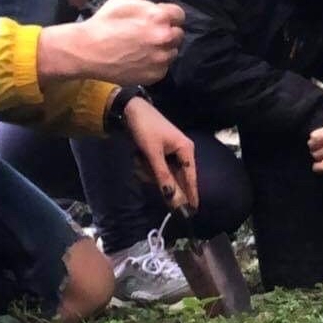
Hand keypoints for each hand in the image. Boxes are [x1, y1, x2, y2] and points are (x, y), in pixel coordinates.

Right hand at [37, 0, 185, 86]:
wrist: (87, 50)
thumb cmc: (106, 21)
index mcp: (160, 17)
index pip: (179, 15)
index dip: (165, 15)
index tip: (151, 19)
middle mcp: (164, 38)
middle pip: (178, 34)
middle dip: (165, 31)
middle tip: (144, 33)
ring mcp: (161, 59)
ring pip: (172, 52)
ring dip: (162, 49)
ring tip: (140, 46)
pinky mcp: (155, 75)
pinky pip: (163, 68)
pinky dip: (154, 64)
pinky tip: (138, 59)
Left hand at [125, 97, 198, 211]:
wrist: (130, 110)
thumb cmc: (145, 128)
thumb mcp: (153, 154)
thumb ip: (163, 177)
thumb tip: (173, 199)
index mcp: (186, 150)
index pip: (191, 178)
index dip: (191, 195)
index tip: (192, 212)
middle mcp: (182, 152)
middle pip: (175, 178)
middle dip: (158, 177)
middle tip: (146, 167)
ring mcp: (170, 153)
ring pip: (163, 174)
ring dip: (149, 171)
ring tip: (138, 158)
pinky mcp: (160, 154)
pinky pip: (155, 169)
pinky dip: (146, 167)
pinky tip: (138, 157)